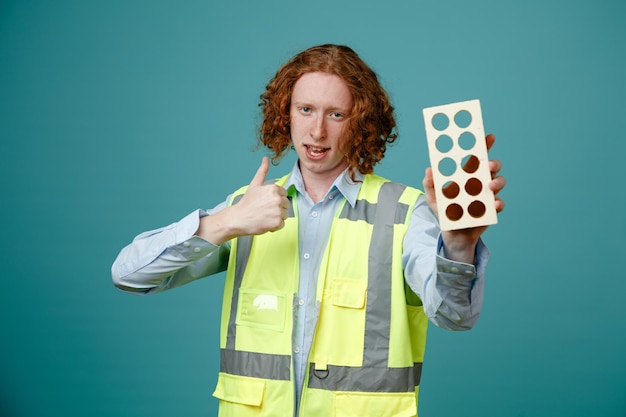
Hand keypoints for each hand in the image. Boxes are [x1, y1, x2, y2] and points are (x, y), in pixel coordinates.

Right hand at [196, 157, 289, 244]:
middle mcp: (277, 199)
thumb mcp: (254, 184)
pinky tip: (265, 222)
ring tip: (265, 216)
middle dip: (277, 208)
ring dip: (277, 217)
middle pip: (286, 204)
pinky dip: (275, 226)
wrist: (238, 218)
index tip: (266, 202)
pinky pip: (282, 224)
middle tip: (265, 210)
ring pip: (285, 214)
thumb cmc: (246, 202)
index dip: (275, 199)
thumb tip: (265, 159)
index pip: (284, 194)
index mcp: (274, 188)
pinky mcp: (277, 223)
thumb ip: (262, 171)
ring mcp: (278, 211)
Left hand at [422, 134, 505, 263]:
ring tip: (490, 185)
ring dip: (497, 181)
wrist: (452, 236)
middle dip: (493, 163)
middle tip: (489, 165)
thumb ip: (430, 185)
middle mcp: (479, 183)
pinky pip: (498, 205)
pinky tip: (494, 204)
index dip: (484, 146)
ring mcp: (487, 196)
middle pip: (492, 168)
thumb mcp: (433, 199)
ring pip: (498, 183)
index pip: (477, 158)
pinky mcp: (491, 211)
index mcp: (466, 176)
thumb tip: (429, 170)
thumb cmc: (445, 213)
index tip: (488, 137)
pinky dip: (498, 203)